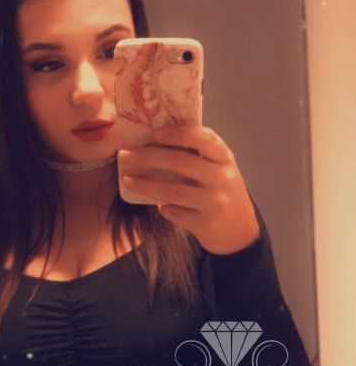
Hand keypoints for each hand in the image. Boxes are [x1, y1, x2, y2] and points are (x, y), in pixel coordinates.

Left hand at [119, 125, 260, 254]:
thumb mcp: (218, 169)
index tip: (154, 133)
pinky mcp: (206, 223)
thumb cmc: (221, 191)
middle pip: (180, 162)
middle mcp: (223, 178)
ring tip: (127, 179)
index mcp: (225, 158)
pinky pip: (175, 212)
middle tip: (126, 155)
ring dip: (145, 184)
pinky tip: (157, 204)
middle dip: (148, 157)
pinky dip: (162, 208)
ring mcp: (216, 202)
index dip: (177, 133)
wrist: (240, 232)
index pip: (204, 138)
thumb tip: (155, 139)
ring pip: (172, 190)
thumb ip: (198, 155)